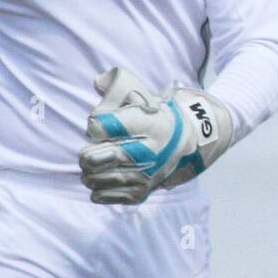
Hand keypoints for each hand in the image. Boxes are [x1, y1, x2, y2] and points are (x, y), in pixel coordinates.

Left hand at [79, 67, 234, 204]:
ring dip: (89, 173)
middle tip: (88, 152)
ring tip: (92, 167)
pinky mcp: (143, 191)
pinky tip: (100, 180)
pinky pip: (105, 195)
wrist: (190, 141)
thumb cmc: (157, 117)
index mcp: (149, 124)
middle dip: (87, 155)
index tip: (96, 126)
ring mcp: (147, 174)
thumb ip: (117, 86)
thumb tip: (99, 82)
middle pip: (100, 157)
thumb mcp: (144, 97)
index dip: (95, 126)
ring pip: (99, 179)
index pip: (106, 127)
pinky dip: (97, 190)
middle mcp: (150, 151)